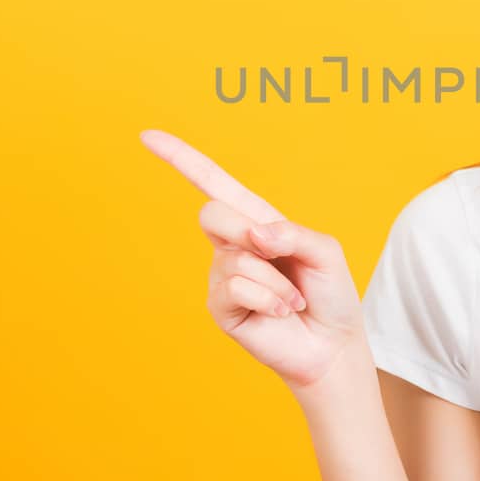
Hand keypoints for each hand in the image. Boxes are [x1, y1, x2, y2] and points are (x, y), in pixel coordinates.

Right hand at [139, 129, 365, 391]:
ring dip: (275, 281)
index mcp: (256, 220)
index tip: (147, 136)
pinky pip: (235, 288)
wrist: (332, 345)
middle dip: (245, 232)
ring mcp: (222, 276)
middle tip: (278, 255)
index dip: (180, 158)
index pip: (212, 183)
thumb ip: (293, 233)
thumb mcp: (324, 251)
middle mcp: (232, 244)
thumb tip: (254, 235)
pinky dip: (268, 299)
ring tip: (292, 299)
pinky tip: (279, 312)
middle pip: (211, 214)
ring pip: (235, 258)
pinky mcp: (220, 307)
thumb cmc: (329, 294)